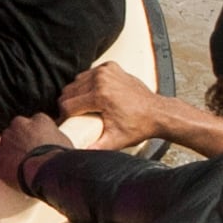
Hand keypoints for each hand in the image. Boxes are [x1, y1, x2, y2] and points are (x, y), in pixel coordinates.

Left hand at [0, 112, 66, 197]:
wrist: (46, 172)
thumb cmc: (60, 160)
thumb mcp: (65, 143)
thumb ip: (55, 138)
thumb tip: (57, 144)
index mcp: (40, 119)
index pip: (36, 121)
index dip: (37, 134)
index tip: (39, 143)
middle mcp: (21, 124)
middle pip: (18, 128)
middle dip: (22, 138)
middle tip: (28, 153)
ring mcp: (7, 137)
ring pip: (6, 139)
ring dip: (10, 149)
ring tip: (18, 164)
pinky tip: (1, 164)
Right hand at [63, 60, 222, 156]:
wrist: (158, 112)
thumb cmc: (138, 126)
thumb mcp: (115, 140)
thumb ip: (95, 148)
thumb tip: (77, 155)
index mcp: (100, 95)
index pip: (67, 105)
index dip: (64, 117)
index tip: (68, 123)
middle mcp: (102, 79)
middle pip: (69, 92)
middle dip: (68, 105)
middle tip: (76, 116)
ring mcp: (107, 70)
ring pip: (76, 82)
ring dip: (77, 94)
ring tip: (84, 106)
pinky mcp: (111, 67)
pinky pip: (89, 74)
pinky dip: (88, 83)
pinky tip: (94, 94)